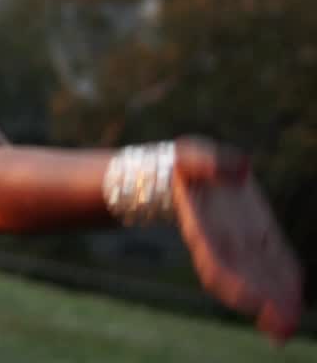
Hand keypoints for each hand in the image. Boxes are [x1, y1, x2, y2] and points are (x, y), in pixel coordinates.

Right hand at [173, 137, 304, 343]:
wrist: (189, 173)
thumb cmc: (190, 163)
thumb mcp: (192, 155)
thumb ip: (211, 161)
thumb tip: (240, 170)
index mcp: (202, 226)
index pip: (215, 260)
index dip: (231, 282)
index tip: (251, 301)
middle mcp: (218, 243)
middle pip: (237, 280)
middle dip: (258, 303)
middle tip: (280, 329)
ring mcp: (237, 245)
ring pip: (255, 279)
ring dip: (271, 303)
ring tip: (286, 327)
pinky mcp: (256, 241)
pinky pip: (270, 265)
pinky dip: (282, 284)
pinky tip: (294, 298)